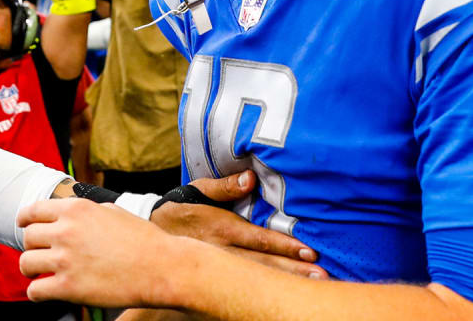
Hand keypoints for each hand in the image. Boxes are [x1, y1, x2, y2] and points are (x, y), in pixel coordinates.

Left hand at [19, 198, 201, 307]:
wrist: (161, 267)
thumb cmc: (143, 240)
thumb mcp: (113, 210)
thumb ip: (87, 211)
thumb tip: (72, 216)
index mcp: (76, 209)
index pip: (33, 211)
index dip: (25, 220)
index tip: (24, 226)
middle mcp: (66, 231)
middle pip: (27, 237)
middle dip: (33, 246)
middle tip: (43, 254)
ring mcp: (65, 259)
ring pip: (26, 263)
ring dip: (32, 269)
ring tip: (42, 273)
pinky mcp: (68, 287)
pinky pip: (35, 291)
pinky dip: (38, 292)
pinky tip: (47, 290)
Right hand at [149, 171, 323, 277]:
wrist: (152, 235)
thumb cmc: (182, 207)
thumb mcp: (198, 190)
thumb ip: (224, 186)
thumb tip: (250, 179)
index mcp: (221, 228)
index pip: (259, 239)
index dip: (284, 245)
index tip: (309, 251)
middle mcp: (222, 252)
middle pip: (262, 263)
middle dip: (292, 270)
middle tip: (321, 276)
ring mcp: (218, 268)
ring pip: (255, 278)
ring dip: (284, 282)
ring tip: (310, 287)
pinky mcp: (214, 278)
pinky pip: (242, 286)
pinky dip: (263, 290)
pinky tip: (282, 294)